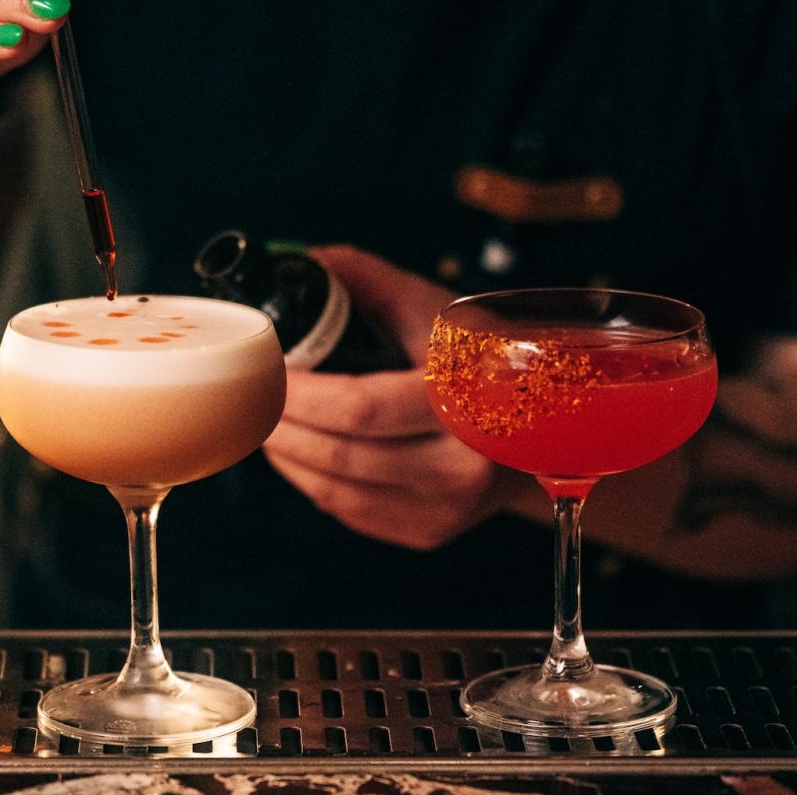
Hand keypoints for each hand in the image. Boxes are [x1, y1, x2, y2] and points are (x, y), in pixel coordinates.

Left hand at [262, 245, 526, 549]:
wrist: (542, 425)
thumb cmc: (482, 357)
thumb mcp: (435, 308)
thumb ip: (368, 280)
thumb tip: (304, 260)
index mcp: (464, 400)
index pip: (358, 409)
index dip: (298, 394)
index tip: (266, 370)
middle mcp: (461, 464)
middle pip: (338, 454)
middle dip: (280, 426)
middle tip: (254, 397)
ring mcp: (446, 507)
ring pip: (333, 490)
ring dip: (287, 456)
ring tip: (270, 421)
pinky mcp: (429, 531)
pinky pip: (348, 511)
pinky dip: (311, 480)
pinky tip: (302, 451)